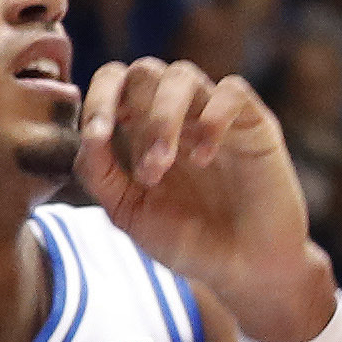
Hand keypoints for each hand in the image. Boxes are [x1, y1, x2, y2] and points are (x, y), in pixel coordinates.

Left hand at [75, 59, 333, 341]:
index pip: (114, 83)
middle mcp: (178, 116)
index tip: (97, 137)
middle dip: (136, 116)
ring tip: (169, 165)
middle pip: (144, 71)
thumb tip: (87, 135)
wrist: (244, 270)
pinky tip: (205, 157)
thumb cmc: (187, 242)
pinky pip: (232, 90)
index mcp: (142, 131)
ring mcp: (214, 116)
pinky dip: (212, 117)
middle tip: (149, 169)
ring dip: (165, 117)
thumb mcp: (129, 213)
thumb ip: (100, 173)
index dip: (98, 98)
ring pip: (182, 75)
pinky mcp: (254, 124)